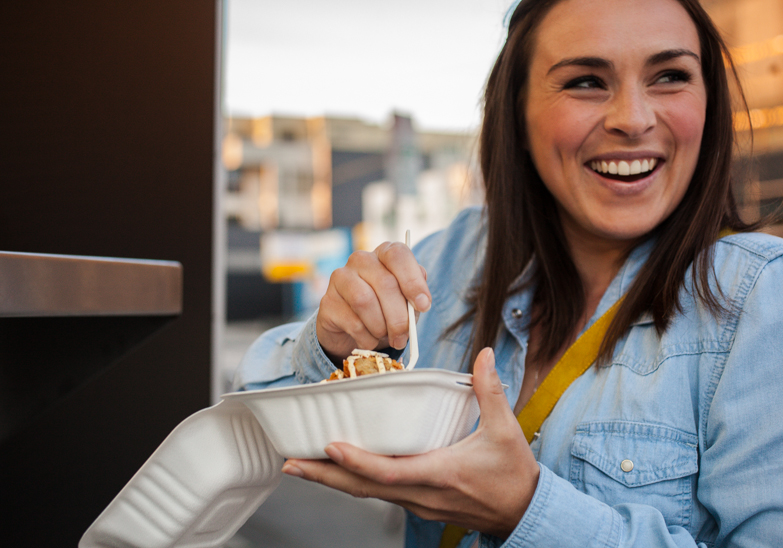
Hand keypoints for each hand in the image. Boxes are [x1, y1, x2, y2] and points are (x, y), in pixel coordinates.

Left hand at [281, 348, 539, 537]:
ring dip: (334, 479)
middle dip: (325, 476)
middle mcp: (422, 494)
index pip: (391, 474)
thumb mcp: (505, 431)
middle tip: (291, 463)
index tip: (331, 446)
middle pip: (364, 489)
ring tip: (303, 464)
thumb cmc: (513, 476)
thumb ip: (490, 391)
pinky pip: (378, 493)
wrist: (523, 513)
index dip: (358, 462)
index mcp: (440, 474)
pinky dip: (354, 480)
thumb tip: (484, 356)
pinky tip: (339, 468)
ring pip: (367, 494)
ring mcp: (417, 502)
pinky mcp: (417, 502)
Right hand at [316, 241, 430, 359]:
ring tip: (384, 336)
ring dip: (380, 327)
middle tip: (403, 337)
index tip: (423, 305)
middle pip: (385, 283)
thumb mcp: (405, 303)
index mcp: (385, 254)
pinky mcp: (327, 301)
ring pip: (365, 301)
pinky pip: (352, 322)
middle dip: (399, 317)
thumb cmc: (385, 310)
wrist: (351, 329)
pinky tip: (368, 339)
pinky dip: (366, 338)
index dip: (413, 281)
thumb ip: (414, 299)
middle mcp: (361, 259)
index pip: (398, 255)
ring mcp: (340, 277)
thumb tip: (421, 302)